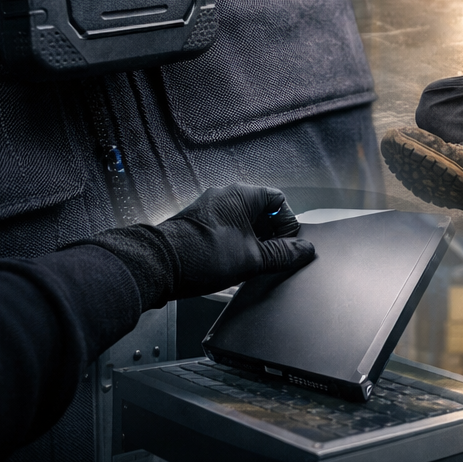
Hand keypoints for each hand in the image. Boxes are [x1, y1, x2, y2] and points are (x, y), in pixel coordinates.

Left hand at [157, 184, 313, 298]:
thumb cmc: (200, 255)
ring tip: (251, 263)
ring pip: (242, 221)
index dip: (288, 223)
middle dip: (270, 235)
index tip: (288, 244)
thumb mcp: (252, 259)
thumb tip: (304, 250)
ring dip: (252, 241)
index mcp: (241, 195)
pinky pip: (225, 228)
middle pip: (261, 211)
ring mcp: (208, 209)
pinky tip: (231, 263)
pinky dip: (234, 243)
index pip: (279, 201)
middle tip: (272, 256)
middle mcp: (224, 196)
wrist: (158, 266)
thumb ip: (283, 254)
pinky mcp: (196, 224)